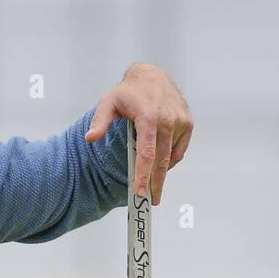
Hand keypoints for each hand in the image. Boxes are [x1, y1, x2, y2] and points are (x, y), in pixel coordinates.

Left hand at [85, 62, 193, 205]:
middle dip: (156, 183)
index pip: (147, 153)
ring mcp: (180, 122)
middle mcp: (168, 120)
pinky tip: (161, 165)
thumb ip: (99, 121)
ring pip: (170, 157)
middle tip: (151, 201)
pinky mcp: (188, 123)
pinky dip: (170, 160)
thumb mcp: (108, 102)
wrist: (152, 76)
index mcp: (149, 117)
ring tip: (153, 183)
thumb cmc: (128, 92)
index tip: (140, 193)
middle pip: (161, 161)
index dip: (144, 176)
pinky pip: (179, 150)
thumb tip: (90, 138)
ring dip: (161, 171)